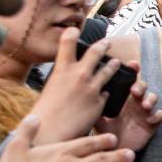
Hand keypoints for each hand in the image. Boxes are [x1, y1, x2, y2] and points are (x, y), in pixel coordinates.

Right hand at [32, 29, 121, 143]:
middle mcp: (80, 74)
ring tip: (116, 63)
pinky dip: (104, 92)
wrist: (52, 131)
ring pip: (109, 70)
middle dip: (103, 45)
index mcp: (62, 69)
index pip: (68, 40)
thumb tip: (67, 75)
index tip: (74, 30)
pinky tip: (104, 95)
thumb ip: (62, 77)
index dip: (72, 32)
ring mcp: (92, 87)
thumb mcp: (49, 87)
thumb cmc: (45, 112)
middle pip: (96, 52)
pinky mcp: (100, 102)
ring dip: (113, 65)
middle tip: (107, 43)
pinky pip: (106, 93)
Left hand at [95, 61, 161, 151]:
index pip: (129, 79)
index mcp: (123, 97)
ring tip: (144, 105)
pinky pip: (160, 116)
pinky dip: (157, 115)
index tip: (133, 65)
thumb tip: (86, 93)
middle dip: (141, 86)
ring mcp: (144, 112)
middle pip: (143, 86)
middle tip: (134, 91)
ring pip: (153, 98)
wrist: (114, 151)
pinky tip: (150, 119)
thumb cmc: (106, 132)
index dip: (133, 70)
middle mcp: (135, 102)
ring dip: (151, 99)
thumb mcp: (97, 118)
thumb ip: (94, 107)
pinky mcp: (152, 124)